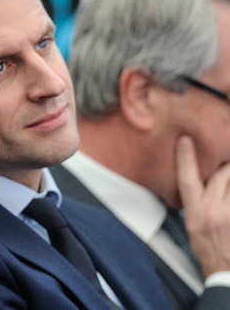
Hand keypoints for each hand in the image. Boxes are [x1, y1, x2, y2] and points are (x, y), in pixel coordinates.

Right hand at [175, 135, 229, 276]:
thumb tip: (199, 182)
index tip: (184, 140)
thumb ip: (195, 202)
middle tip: (223, 152)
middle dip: (224, 163)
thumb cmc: (206, 248)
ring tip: (228, 166)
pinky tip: (229, 188)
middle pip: (221, 175)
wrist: (225, 270)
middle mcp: (214, 210)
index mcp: (195, 212)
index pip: (187, 180)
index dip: (185, 158)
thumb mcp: (191, 224)